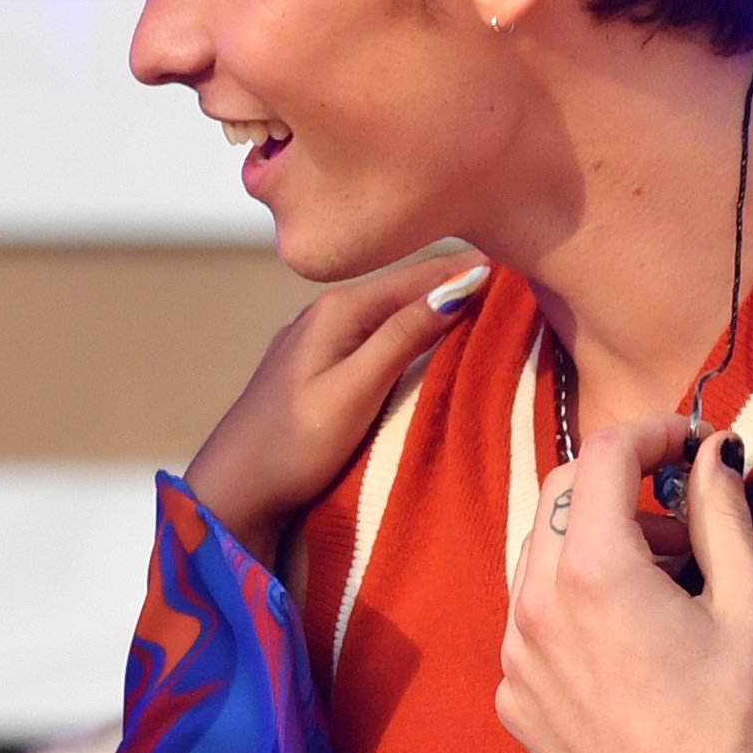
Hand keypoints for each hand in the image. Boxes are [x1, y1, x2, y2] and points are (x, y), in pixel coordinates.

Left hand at [183, 256, 484, 565]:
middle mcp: (324, 313)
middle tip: (512, 276)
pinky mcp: (313, 367)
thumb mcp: (356, 388)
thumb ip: (404, 335)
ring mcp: (316, 339)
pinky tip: (425, 336)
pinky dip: (407, 329)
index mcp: (337, 309)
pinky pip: (373, 333)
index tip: (520, 262)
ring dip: (432, 304)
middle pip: (403, 286)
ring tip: (482, 299)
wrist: (232, 491)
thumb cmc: (292, 445)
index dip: (468, 270)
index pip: (418, 274)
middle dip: (454, 281)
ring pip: (389, 309)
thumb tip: (462, 285)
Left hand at [493, 412, 752, 752]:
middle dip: (620, 486)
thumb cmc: (732, 722)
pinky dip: (573, 607)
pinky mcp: (514, 698)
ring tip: (663, 585)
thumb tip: (713, 454)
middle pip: (561, 495)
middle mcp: (536, 605)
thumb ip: (723, 513)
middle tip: (681, 518)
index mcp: (595, 570)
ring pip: (540, 558)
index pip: (604, 455)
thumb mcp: (748, 603)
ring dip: (595, 546)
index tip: (686, 443)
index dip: (650, 432)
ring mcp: (516, 655)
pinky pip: (531, 623)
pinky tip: (628, 644)